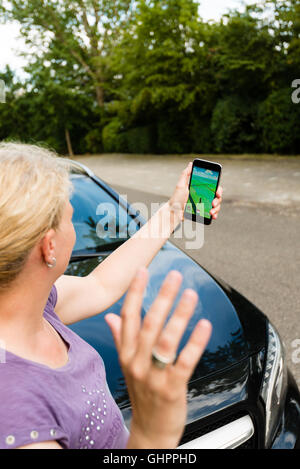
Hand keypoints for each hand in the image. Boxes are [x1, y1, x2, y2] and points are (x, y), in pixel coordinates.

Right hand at [105, 268, 211, 448]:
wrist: (150, 430)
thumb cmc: (142, 394)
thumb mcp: (127, 365)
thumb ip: (120, 338)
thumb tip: (112, 317)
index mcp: (126, 353)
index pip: (128, 317)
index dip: (136, 292)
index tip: (143, 271)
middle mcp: (136, 362)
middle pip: (148, 324)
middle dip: (162, 297)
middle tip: (174, 276)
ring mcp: (152, 376)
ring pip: (165, 340)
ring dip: (179, 315)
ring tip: (190, 294)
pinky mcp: (171, 389)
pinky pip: (184, 362)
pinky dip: (194, 343)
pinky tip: (204, 326)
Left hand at [168, 162, 223, 222]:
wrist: (174, 211)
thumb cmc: (176, 198)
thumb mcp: (180, 185)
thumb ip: (185, 174)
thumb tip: (191, 164)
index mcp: (201, 189)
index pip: (214, 187)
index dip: (218, 189)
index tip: (217, 192)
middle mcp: (204, 196)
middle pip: (217, 196)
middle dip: (218, 200)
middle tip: (213, 203)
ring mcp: (205, 205)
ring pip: (217, 205)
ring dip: (217, 208)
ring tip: (211, 212)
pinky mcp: (203, 213)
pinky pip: (213, 213)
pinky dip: (215, 214)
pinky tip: (213, 216)